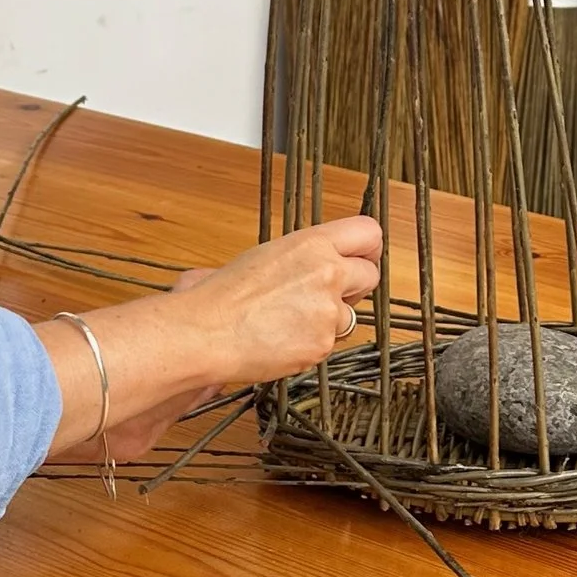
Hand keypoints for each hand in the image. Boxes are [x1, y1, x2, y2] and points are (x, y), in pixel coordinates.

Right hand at [38, 219, 382, 466]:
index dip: (368, 248)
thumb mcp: (266, 256)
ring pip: (349, 315)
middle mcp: (327, 272)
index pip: (368, 232)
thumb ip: (304, 257)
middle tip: (329, 295)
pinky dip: (311, 344)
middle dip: (355, 286)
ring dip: (327, 320)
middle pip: (370, 274)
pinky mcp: (323, 343)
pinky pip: (329, 344)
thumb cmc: (224, 295)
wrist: (206, 333)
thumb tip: (320, 262)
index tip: (363, 257)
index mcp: (311, 243)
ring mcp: (328, 310)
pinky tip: (282, 340)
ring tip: (289, 322)